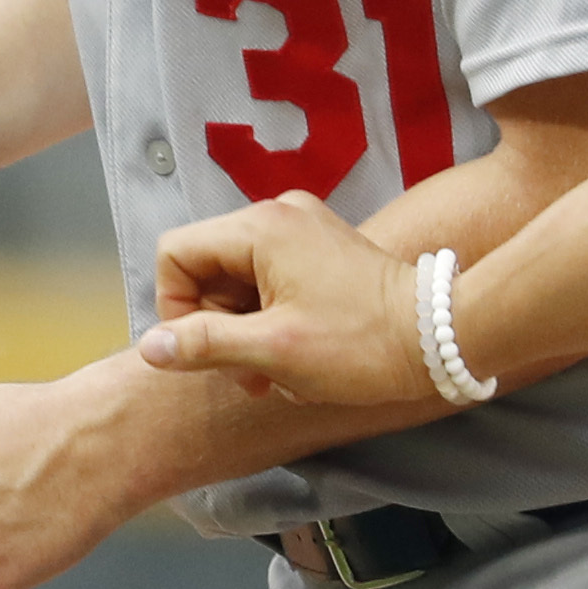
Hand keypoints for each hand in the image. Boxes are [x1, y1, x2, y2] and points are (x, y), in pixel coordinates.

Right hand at [142, 196, 431, 404]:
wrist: (437, 337)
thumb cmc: (360, 344)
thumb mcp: (273, 350)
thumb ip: (205, 344)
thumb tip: (150, 347)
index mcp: (261, 228)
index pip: (176, 253)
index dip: (174, 306)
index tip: (201, 350)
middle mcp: (278, 215)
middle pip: (205, 266)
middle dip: (214, 325)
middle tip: (245, 372)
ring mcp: (302, 230)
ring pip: (236, 279)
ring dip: (242, 330)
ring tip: (272, 372)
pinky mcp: (320, 250)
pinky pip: (268, 281)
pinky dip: (269, 320)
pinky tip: (293, 355)